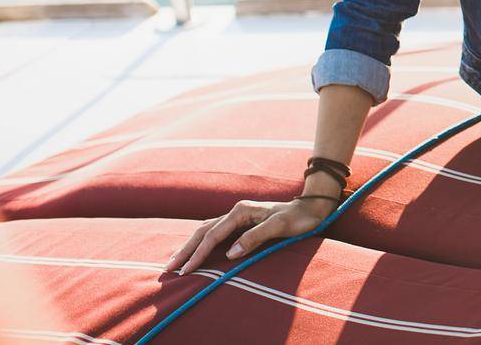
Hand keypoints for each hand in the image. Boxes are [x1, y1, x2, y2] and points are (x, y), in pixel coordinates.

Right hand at [162, 197, 330, 275]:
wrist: (310, 209)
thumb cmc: (297, 219)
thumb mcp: (279, 227)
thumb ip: (255, 238)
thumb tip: (230, 253)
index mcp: (241, 211)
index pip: (213, 234)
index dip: (199, 253)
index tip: (187, 270)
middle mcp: (236, 211)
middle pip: (203, 231)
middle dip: (186, 250)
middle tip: (169, 268)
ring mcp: (237, 217)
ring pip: (206, 231)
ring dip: (190, 246)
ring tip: (175, 262)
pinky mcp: (240, 223)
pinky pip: (214, 233)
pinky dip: (201, 243)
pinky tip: (194, 252)